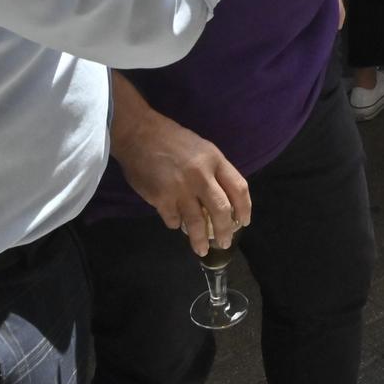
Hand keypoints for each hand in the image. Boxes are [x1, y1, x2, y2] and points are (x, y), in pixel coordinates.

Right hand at [111, 109, 251, 255]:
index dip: (244, 209)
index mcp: (215, 160)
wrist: (139, 134)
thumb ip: (214, 172)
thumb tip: (224, 200)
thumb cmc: (172, 140)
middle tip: (225, 242)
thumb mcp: (202, 149)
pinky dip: (176, 224)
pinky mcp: (161, 199)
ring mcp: (181, 189)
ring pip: (198, 223)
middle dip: (225, 231)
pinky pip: (174, 220)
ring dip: (200, 240)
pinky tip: (176, 222)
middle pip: (221, 211)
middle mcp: (201, 176)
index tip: (244, 221)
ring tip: (202, 250)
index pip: (239, 189)